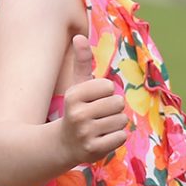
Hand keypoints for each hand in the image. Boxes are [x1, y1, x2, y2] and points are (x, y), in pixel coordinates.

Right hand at [61, 34, 127, 164]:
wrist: (64, 144)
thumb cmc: (76, 109)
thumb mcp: (77, 86)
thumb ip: (81, 62)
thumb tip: (79, 36)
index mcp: (74, 95)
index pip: (109, 86)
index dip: (106, 93)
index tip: (93, 101)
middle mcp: (78, 114)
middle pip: (118, 103)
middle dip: (113, 109)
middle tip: (98, 116)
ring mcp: (85, 133)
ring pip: (122, 120)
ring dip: (115, 124)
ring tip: (99, 127)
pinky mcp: (93, 150)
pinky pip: (121, 137)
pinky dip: (116, 138)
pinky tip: (102, 138)